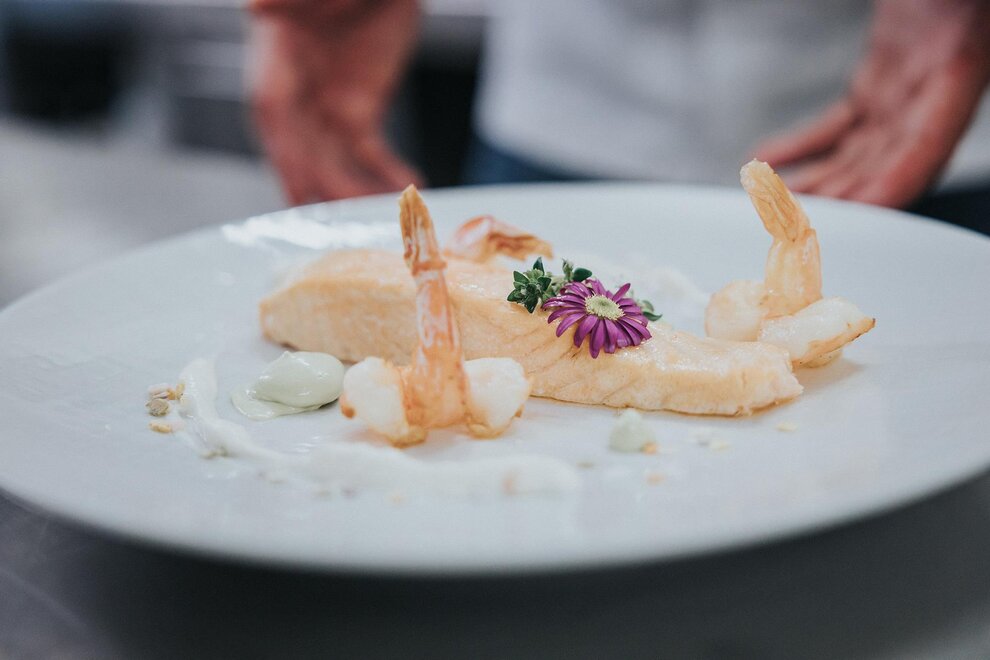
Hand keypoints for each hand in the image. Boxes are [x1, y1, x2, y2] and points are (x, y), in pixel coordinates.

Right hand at [249, 0, 423, 203]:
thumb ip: (284, 3)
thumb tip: (255, 7)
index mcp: (275, 63)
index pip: (274, 114)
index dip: (283, 155)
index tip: (296, 191)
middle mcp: (297, 94)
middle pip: (305, 149)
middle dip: (327, 183)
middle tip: (351, 211)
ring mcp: (328, 107)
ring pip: (337, 160)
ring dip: (359, 187)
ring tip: (387, 205)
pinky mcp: (359, 110)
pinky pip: (370, 151)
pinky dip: (387, 171)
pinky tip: (409, 182)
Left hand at [753, 0, 989, 207]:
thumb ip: (928, 11)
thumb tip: (867, 85)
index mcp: (957, 63)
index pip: (924, 148)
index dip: (889, 189)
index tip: (850, 219)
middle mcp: (938, 80)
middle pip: (888, 161)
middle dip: (841, 199)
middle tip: (792, 226)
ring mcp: (915, 77)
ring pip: (864, 147)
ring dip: (820, 179)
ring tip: (773, 203)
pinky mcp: (890, 68)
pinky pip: (847, 119)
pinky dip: (808, 144)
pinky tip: (772, 159)